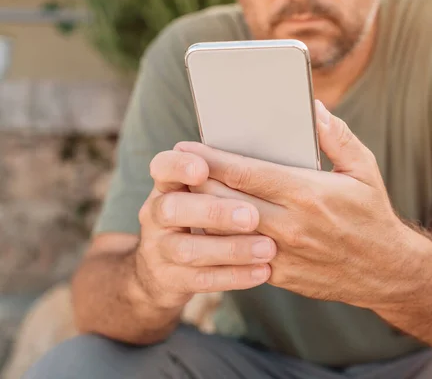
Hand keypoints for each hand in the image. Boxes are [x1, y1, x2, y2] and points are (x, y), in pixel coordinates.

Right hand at [134, 149, 276, 309]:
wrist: (159, 270)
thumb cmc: (197, 217)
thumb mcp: (199, 193)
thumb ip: (222, 177)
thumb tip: (266, 157)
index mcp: (167, 185)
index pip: (163, 167)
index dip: (179, 166)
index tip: (203, 169)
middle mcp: (156, 214)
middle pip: (174, 209)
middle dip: (214, 211)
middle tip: (252, 216)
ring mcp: (158, 250)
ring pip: (189, 250)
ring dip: (232, 249)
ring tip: (268, 248)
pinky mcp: (169, 280)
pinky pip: (201, 280)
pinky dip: (234, 276)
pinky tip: (262, 271)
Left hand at [179, 101, 402, 307]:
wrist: (385, 270)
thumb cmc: (372, 214)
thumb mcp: (363, 168)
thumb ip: (336, 136)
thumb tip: (312, 108)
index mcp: (307, 192)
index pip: (245, 173)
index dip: (210, 159)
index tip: (186, 148)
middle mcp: (290, 225)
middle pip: (225, 201)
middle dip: (197, 183)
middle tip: (178, 169)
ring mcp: (282, 254)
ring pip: (226, 231)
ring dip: (203, 212)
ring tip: (189, 194)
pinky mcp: (279, 274)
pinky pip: (239, 254)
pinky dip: (221, 238)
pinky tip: (212, 225)